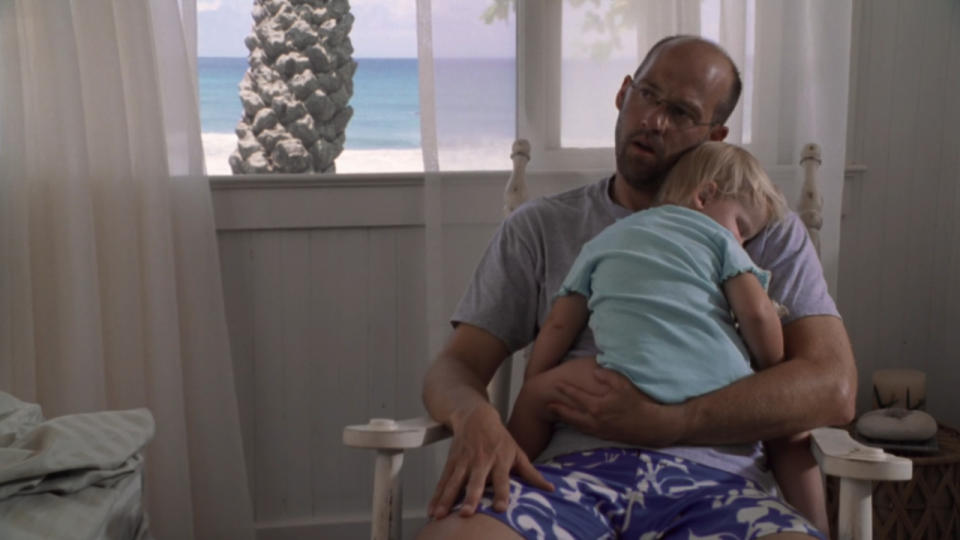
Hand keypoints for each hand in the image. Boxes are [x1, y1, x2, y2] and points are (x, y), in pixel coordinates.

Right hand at [428, 403, 553, 518]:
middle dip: (471, 497)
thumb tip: (551, 489)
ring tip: (440, 516)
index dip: (501, 493)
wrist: (475, 416)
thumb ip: (531, 474)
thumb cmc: (499, 437)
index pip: (502, 479)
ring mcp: (464, 461)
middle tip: (467, 513)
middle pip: (475, 481)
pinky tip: (432, 510)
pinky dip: (436, 496)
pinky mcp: (451, 462)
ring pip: (454, 482)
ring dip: (447, 499)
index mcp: (500, 460)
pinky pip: (443, 481)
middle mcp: (481, 461)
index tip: (500, 508)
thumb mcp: (517, 452)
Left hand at [549, 364, 687, 446]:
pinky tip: (574, 423)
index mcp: (598, 406)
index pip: (576, 396)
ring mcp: (599, 429)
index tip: (555, 384)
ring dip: (565, 418)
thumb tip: (594, 372)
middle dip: (558, 408)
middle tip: (546, 403)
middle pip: (571, 413)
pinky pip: (585, 430)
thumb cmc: (638, 403)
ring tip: (556, 413)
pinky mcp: (604, 436)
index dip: (565, 390)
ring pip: (576, 424)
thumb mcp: (624, 384)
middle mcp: (595, 419)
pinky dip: (576, 426)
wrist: (651, 426)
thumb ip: (607, 376)